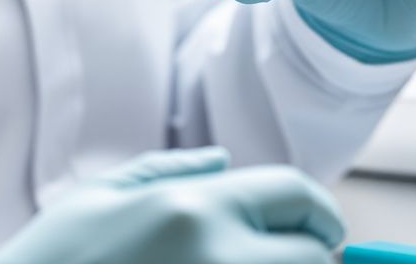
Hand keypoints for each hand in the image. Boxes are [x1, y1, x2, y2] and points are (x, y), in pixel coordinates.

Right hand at [0, 147, 343, 263]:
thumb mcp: (96, 199)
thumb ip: (167, 172)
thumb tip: (224, 161)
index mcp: (192, 208)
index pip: (296, 193)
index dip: (317, 210)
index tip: (319, 228)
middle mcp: (219, 259)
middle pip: (313, 255)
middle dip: (306, 256)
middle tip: (282, 259)